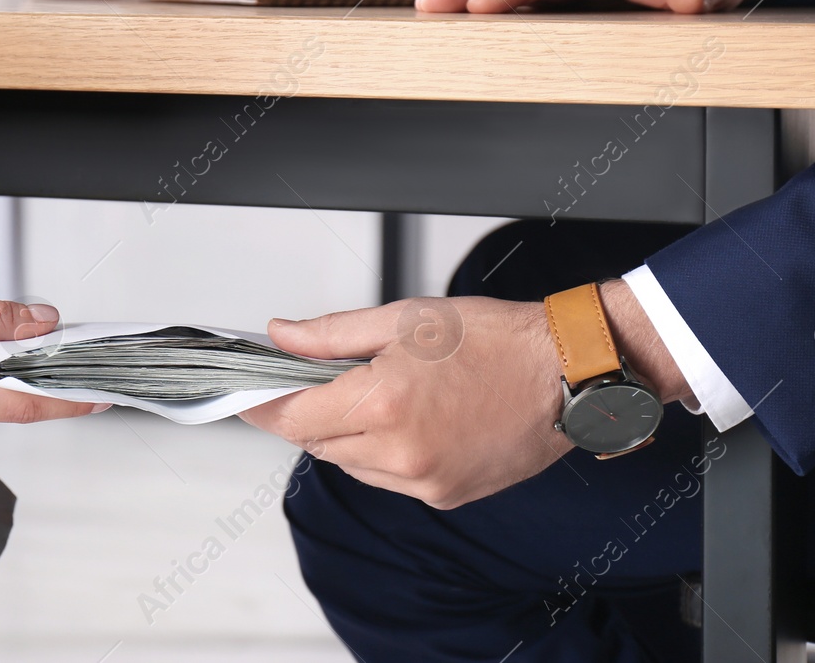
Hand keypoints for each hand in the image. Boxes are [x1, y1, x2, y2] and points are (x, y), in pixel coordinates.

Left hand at [240, 280, 688, 508]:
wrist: (566, 374)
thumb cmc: (496, 339)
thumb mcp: (403, 318)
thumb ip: (331, 334)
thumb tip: (280, 337)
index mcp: (383, 403)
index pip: (295, 418)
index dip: (265, 405)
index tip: (248, 394)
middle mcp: (399, 453)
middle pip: (320, 444)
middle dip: (313, 413)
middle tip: (325, 379)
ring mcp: (424, 481)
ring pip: (353, 465)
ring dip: (350, 435)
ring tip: (385, 393)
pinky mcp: (445, 496)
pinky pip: (391, 479)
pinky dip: (385, 454)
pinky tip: (413, 419)